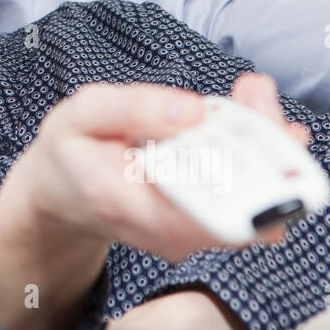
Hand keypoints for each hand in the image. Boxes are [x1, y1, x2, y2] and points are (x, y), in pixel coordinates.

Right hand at [0, 73, 306, 329]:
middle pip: (238, 209)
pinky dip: (259, 162)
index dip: (241, 175)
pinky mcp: (201, 229)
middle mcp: (163, 233)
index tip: (254, 120)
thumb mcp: (83, 113)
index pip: (198, 211)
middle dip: (264, 148)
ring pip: (250, 208)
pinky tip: (257, 123)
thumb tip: (192, 111)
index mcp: (126, 203)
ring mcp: (186, 237)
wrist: (62, 192)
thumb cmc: (73, 150)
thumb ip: (134, 108)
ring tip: (256, 97)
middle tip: (258, 93)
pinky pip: (244, 203)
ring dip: (266, 152)